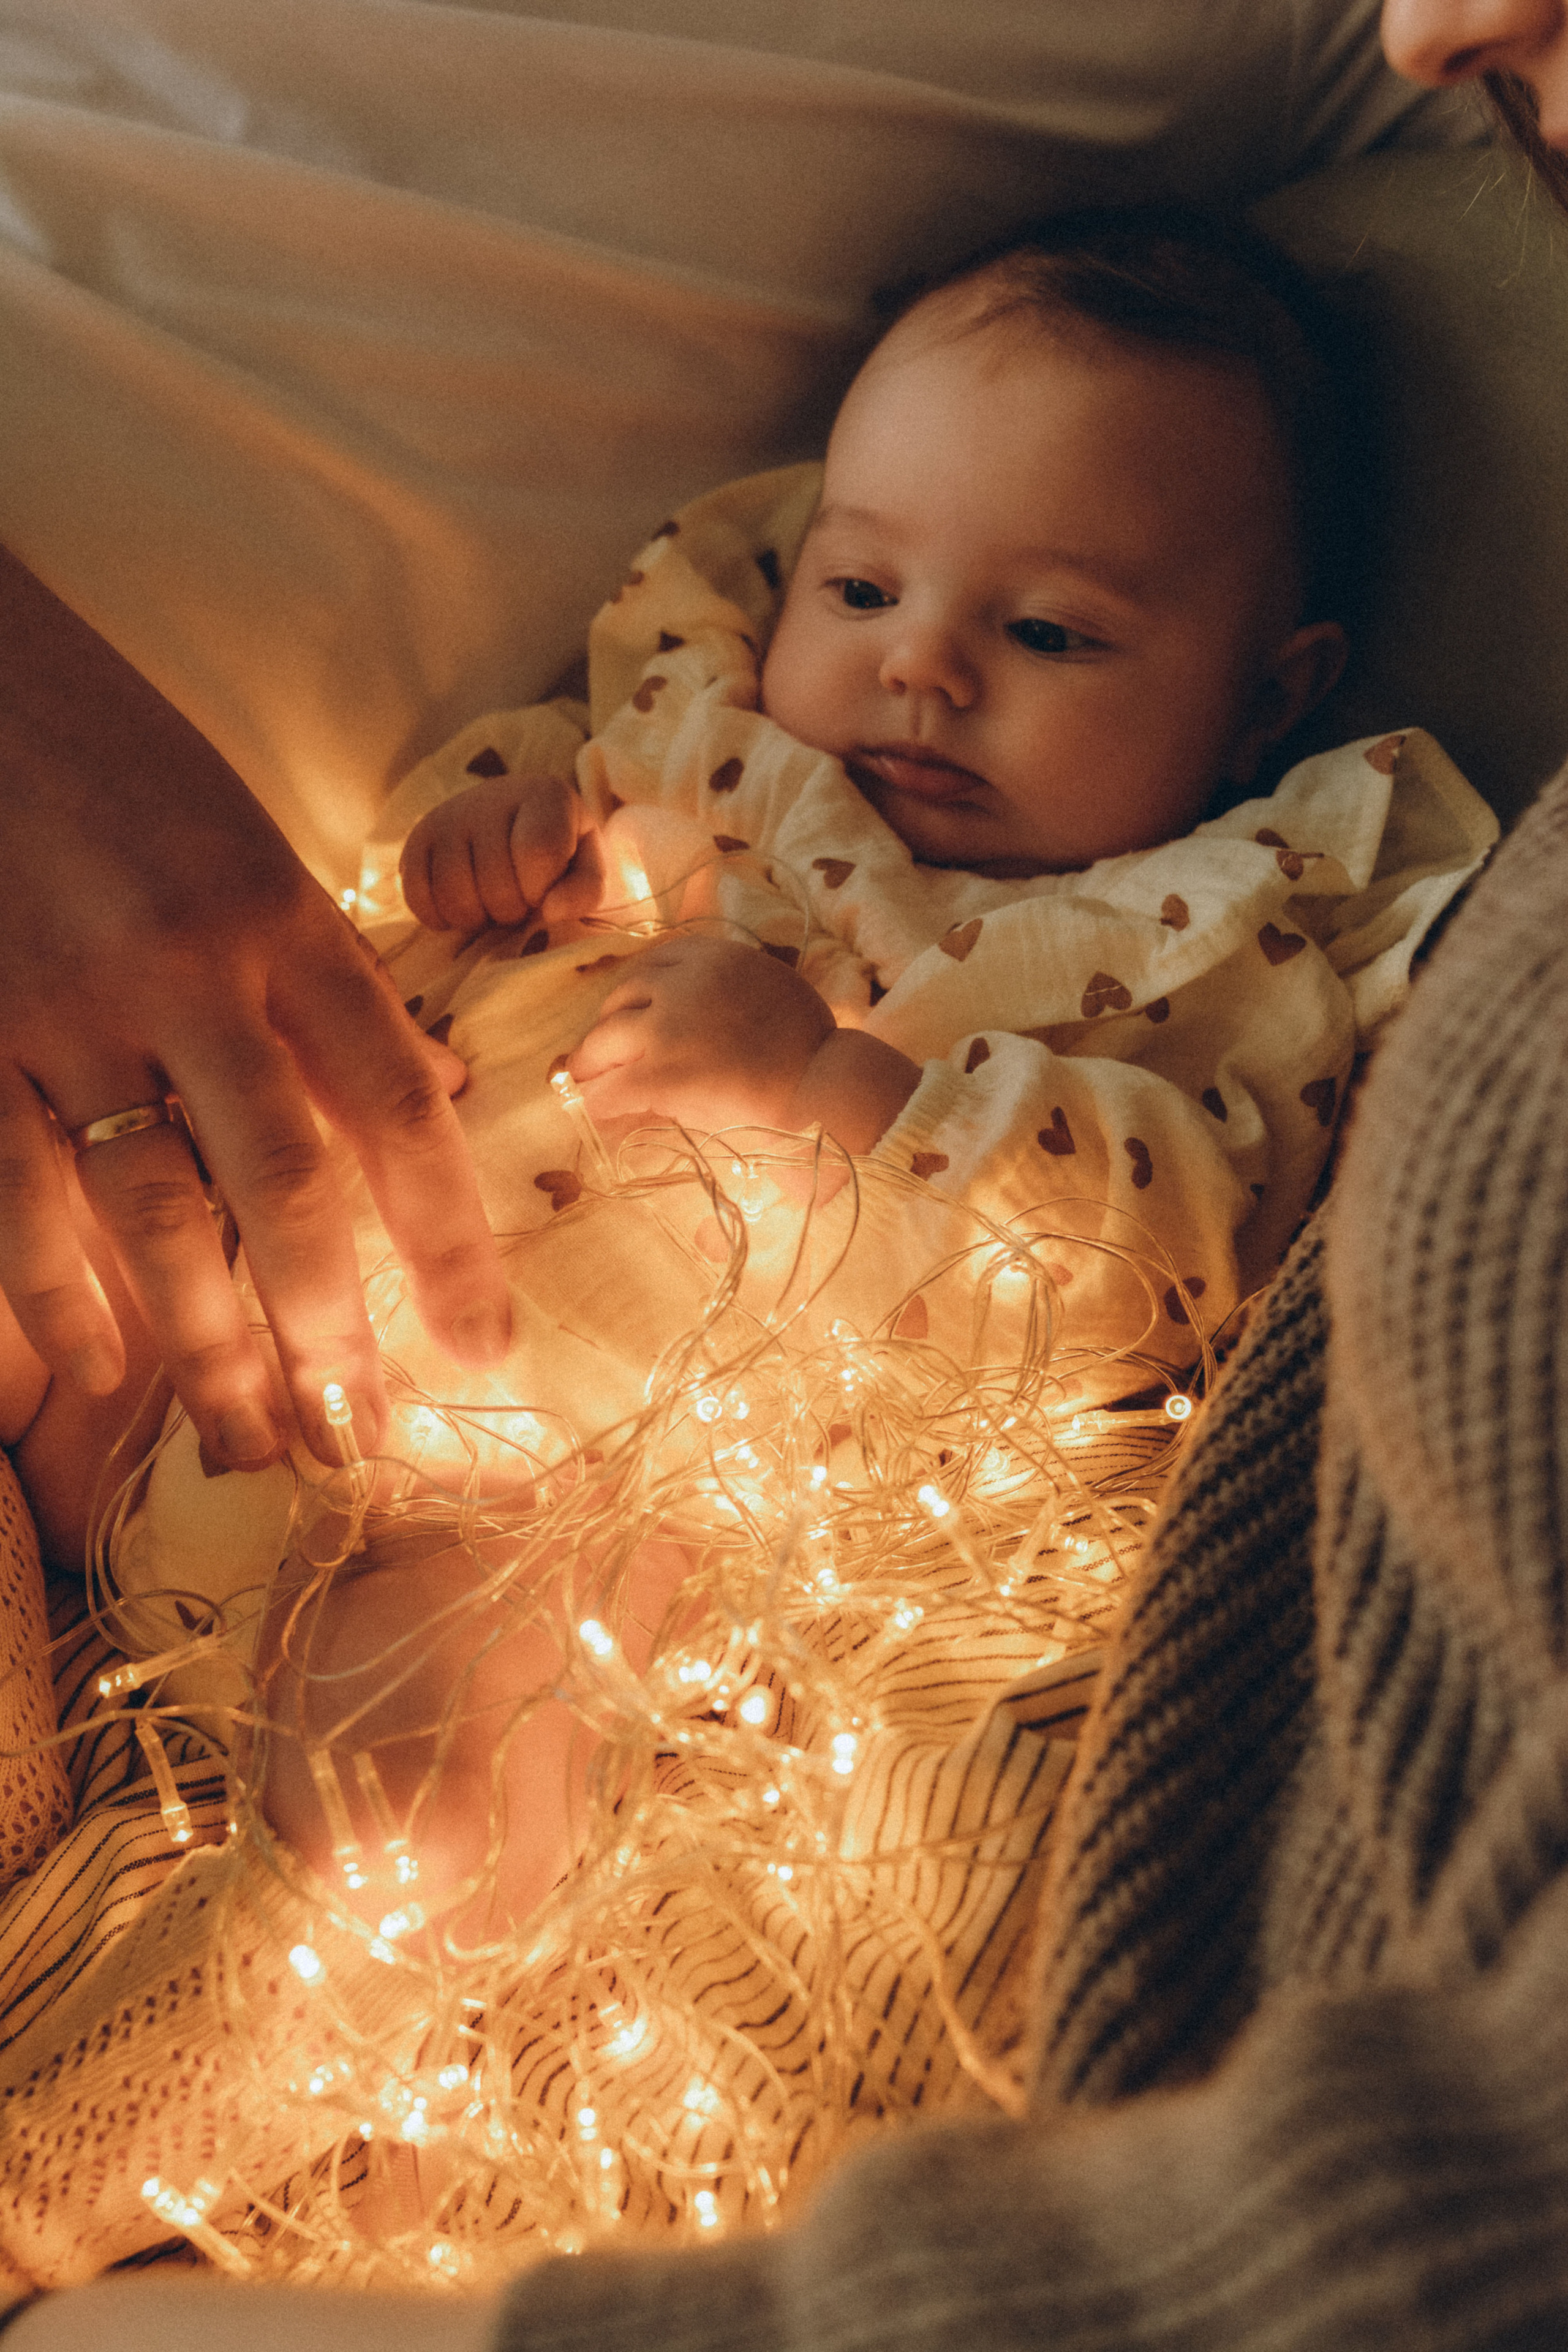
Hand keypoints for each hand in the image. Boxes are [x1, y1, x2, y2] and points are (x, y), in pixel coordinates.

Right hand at [0, 545, 511, 1468]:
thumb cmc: (119, 761)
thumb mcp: (250, 846)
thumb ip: (327, 979)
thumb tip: (425, 1101)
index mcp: (280, 916)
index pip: (397, 1104)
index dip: (449, 1238)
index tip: (488, 1345)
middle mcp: (185, 971)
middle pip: (284, 1183)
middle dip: (329, 1325)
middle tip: (362, 1435)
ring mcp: (63, 1009)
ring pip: (152, 1213)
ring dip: (209, 1343)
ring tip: (256, 1438)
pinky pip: (18, 1191)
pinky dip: (55, 1295)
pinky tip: (105, 1374)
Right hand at [400, 772, 604, 932]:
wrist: (512, 826)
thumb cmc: (559, 853)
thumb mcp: (586, 866)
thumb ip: (586, 889)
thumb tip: (550, 912)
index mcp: (546, 795)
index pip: (538, 852)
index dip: (542, 889)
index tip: (545, 890)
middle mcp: (490, 797)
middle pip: (496, 885)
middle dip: (513, 910)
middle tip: (519, 900)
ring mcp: (447, 816)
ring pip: (455, 896)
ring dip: (478, 919)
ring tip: (493, 903)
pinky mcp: (417, 840)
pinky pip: (418, 897)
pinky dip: (441, 918)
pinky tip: (465, 905)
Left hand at [569, 933, 921, 1150]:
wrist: (823, 1087)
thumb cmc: (810, 1049)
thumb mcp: (769, 989)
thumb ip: (725, 990)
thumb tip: (690, 1015)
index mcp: (713, 955)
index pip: (656, 963)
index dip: (640, 993)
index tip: (635, 1013)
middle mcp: (681, 982)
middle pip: (622, 997)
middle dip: (612, 1026)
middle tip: (605, 1054)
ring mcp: (665, 1027)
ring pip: (603, 1039)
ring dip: (592, 1063)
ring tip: (590, 1083)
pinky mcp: (658, 1073)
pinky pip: (607, 1088)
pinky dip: (596, 1101)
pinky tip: (596, 1113)